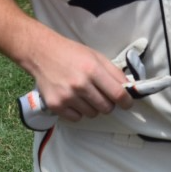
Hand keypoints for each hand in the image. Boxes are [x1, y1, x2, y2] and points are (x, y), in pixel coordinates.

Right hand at [17, 39, 170, 129]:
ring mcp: (67, 96)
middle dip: (107, 103)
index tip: (126, 103)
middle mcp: (80, 84)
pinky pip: (77, 118)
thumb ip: (113, 72)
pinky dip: (78, 111)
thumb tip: (129, 88)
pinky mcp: (56, 105)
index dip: (126, 101)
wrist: (41, 53)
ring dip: (92, 107)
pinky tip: (72, 98)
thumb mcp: (95, 56)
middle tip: (100, 93)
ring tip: (83, 93)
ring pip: (92, 114)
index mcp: (92, 69)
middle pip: (106, 108)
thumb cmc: (70, 53)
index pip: (118, 94)